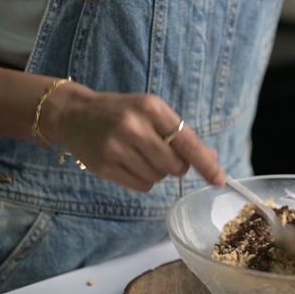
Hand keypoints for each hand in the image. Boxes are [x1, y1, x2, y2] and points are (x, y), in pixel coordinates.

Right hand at [43, 84, 224, 191]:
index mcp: (151, 108)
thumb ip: (181, 133)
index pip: (187, 141)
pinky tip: (129, 163)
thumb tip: (211, 158)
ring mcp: (117, 147)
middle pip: (175, 166)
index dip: (205, 163)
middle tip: (161, 153)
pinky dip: (143, 180)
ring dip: (158, 172)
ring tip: (139, 154)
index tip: (220, 180)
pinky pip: (142, 186)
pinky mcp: (104, 166)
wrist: (75, 114)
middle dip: (176, 166)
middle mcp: (134, 126)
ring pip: (159, 178)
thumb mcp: (152, 111)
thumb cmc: (122, 112)